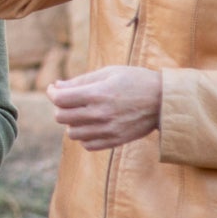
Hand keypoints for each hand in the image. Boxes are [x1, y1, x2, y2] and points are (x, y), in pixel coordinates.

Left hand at [48, 64, 162, 150]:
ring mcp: (107, 130)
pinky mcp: (115, 141)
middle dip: (60, 107)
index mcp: (97, 94)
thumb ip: (80, 81)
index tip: (55, 89)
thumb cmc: (135, 81)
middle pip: (61, 117)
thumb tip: (57, 86)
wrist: (164, 101)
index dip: (53, 93)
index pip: (60, 99)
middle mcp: (100, 114)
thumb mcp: (108, 72)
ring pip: (72, 133)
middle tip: (68, 101)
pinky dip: (84, 136)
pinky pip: (87, 145)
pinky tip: (91, 126)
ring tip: (82, 113)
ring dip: (72, 123)